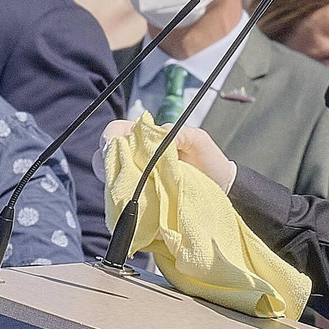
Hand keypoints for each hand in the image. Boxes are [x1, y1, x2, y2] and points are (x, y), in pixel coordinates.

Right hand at [101, 120, 237, 191]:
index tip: (113, 145)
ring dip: (114, 178)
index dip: (110, 137)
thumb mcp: (198, 140)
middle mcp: (138, 156)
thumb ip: (180, 133)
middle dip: (107, 159)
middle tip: (118, 169)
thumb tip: (161, 132)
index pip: (117, 131)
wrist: (222, 186)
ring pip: (112, 175)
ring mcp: (138, 177)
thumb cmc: (210, 160)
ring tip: (127, 184)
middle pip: (106, 154)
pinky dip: (123, 195)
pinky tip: (132, 197)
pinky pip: (123, 195)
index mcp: (148, 137)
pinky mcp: (142, 196)